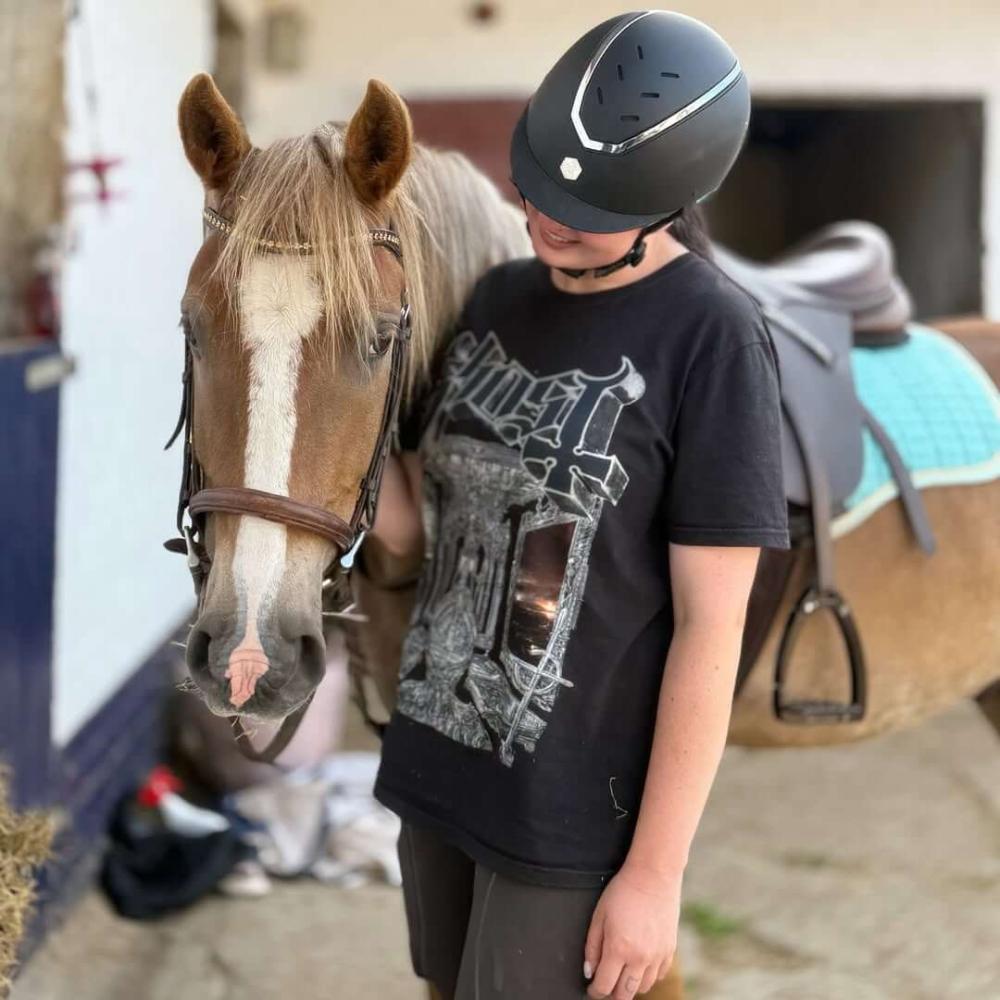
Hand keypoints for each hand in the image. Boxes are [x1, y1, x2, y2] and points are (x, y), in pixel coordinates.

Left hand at [584, 862, 680, 998]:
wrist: (653, 876)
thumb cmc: (623, 891)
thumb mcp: (599, 915)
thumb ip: (592, 947)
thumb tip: (589, 971)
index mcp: (619, 948)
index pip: (604, 986)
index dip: (595, 991)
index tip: (592, 988)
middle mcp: (640, 957)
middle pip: (624, 994)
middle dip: (611, 994)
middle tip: (605, 984)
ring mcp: (657, 956)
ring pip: (642, 988)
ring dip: (630, 985)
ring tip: (622, 972)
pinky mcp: (669, 950)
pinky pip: (658, 976)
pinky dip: (647, 975)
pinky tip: (639, 963)